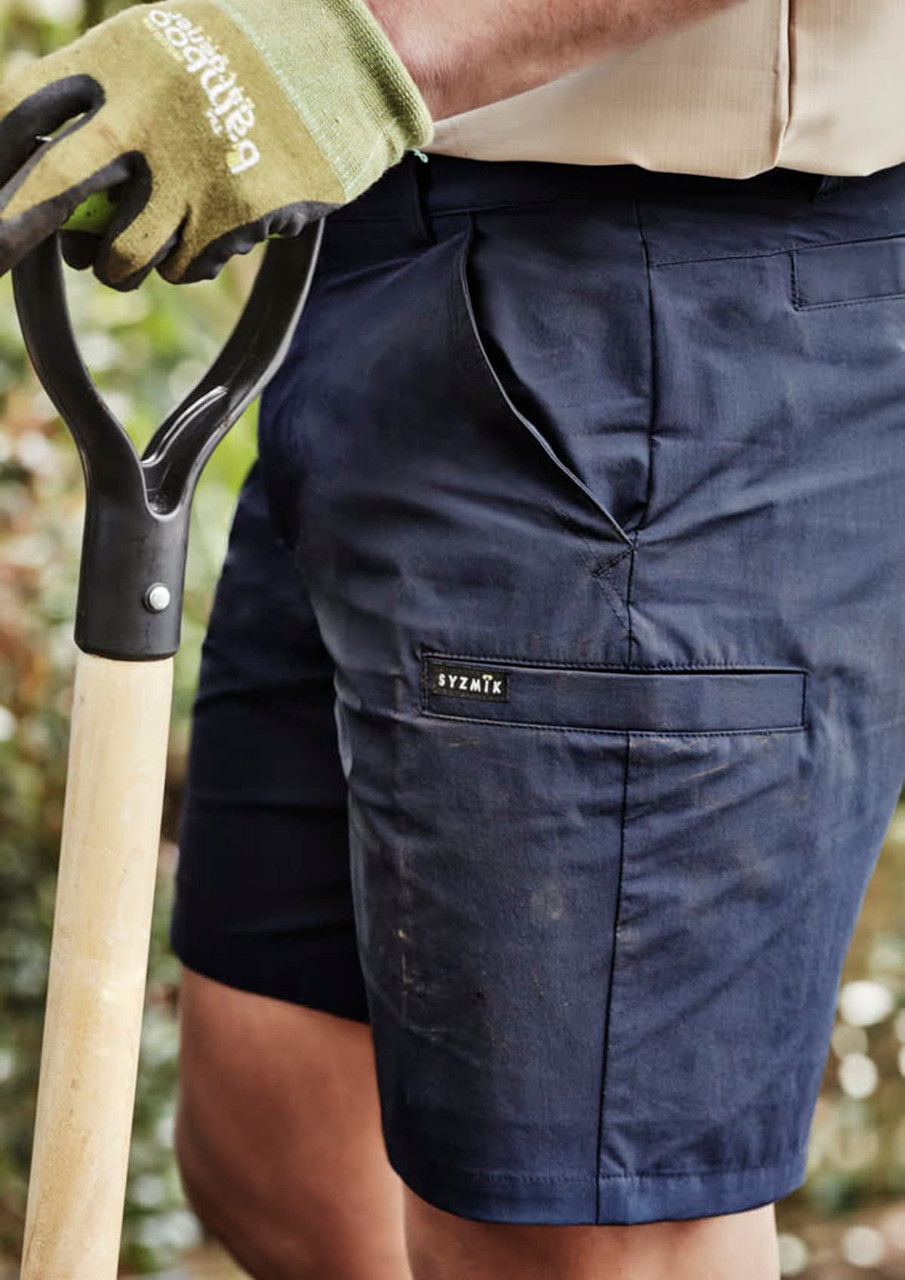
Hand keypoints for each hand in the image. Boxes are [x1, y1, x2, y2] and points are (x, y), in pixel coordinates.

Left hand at [0, 0, 430, 287]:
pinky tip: (211, 230)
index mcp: (117, 59)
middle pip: (50, 188)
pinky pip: (182, 268)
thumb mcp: (161, 45)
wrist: (344, 67)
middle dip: (9, 232)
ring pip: (120, 256)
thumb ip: (104, 92)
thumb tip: (31, 161)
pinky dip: (188, 262)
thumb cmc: (244, 57)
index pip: (21, 111)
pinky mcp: (232, 217)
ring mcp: (188, 171)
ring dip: (120, 264)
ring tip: (143, 243)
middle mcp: (143, 114)